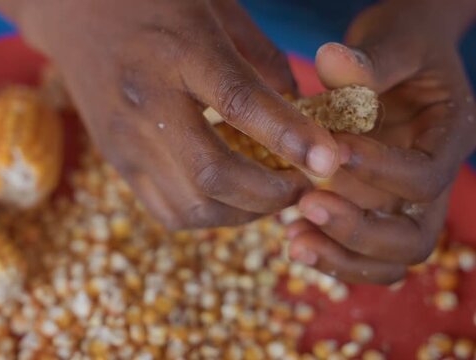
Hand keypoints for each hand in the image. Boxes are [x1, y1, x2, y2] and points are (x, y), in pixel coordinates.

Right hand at [0, 0, 340, 228]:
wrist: (74, 13)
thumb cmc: (152, 0)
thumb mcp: (215, 6)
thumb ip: (261, 57)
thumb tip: (300, 109)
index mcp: (178, 51)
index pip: (238, 102)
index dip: (290, 136)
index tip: (331, 161)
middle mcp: (147, 102)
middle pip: (213, 173)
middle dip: (272, 194)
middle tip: (305, 186)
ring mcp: (126, 139)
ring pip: (191, 207)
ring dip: (243, 213)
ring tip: (271, 195)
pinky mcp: (117, 161)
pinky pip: (167, 212)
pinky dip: (209, 217)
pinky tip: (229, 197)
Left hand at [287, 0, 475, 282]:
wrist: (397, 57)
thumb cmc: (401, 43)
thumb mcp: (392, 41)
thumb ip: (369, 60)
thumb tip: (331, 60)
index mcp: (448, 138)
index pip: (426, 176)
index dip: (380, 171)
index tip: (331, 152)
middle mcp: (430, 179)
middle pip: (414, 237)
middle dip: (359, 231)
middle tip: (307, 207)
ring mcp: (400, 200)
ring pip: (388, 258)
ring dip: (341, 258)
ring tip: (293, 241)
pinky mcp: (372, 206)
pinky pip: (359, 250)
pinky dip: (329, 251)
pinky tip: (291, 232)